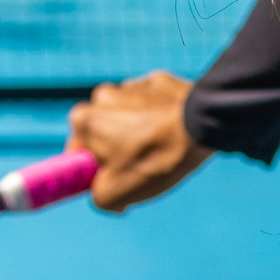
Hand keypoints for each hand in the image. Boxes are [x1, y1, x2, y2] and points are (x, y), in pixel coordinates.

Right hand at [67, 69, 211, 211]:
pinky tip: (174, 132)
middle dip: (116, 151)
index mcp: (83, 121)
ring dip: (138, 133)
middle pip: (102, 134)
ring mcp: (131, 86)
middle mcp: (101, 97)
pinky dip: (159, 117)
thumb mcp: (117, 194)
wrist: (202, 127)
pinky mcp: (158, 82)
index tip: (113, 182)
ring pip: (128, 118)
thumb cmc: (155, 159)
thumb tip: (103, 196)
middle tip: (141, 169)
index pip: (77, 154)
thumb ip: (97, 197)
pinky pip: (152, 105)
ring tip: (162, 150)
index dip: (93, 172)